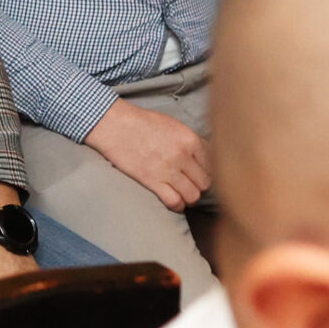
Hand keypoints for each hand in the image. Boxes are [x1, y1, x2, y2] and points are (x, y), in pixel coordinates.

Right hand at [84, 101, 208, 210]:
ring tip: (183, 194)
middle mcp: (183, 155)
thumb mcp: (172, 125)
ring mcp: (168, 170)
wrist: (115, 125)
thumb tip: (203, 156)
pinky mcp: (152, 181)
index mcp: (190, 139)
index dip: (207, 171)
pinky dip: (177, 205)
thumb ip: (190, 141)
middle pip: (205, 182)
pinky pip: (174, 201)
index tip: (200, 174)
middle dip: (199, 185)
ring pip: (193, 195)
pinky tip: (174, 201)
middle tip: (191, 184)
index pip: (213, 164)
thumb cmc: (142, 122)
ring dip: (189, 197)